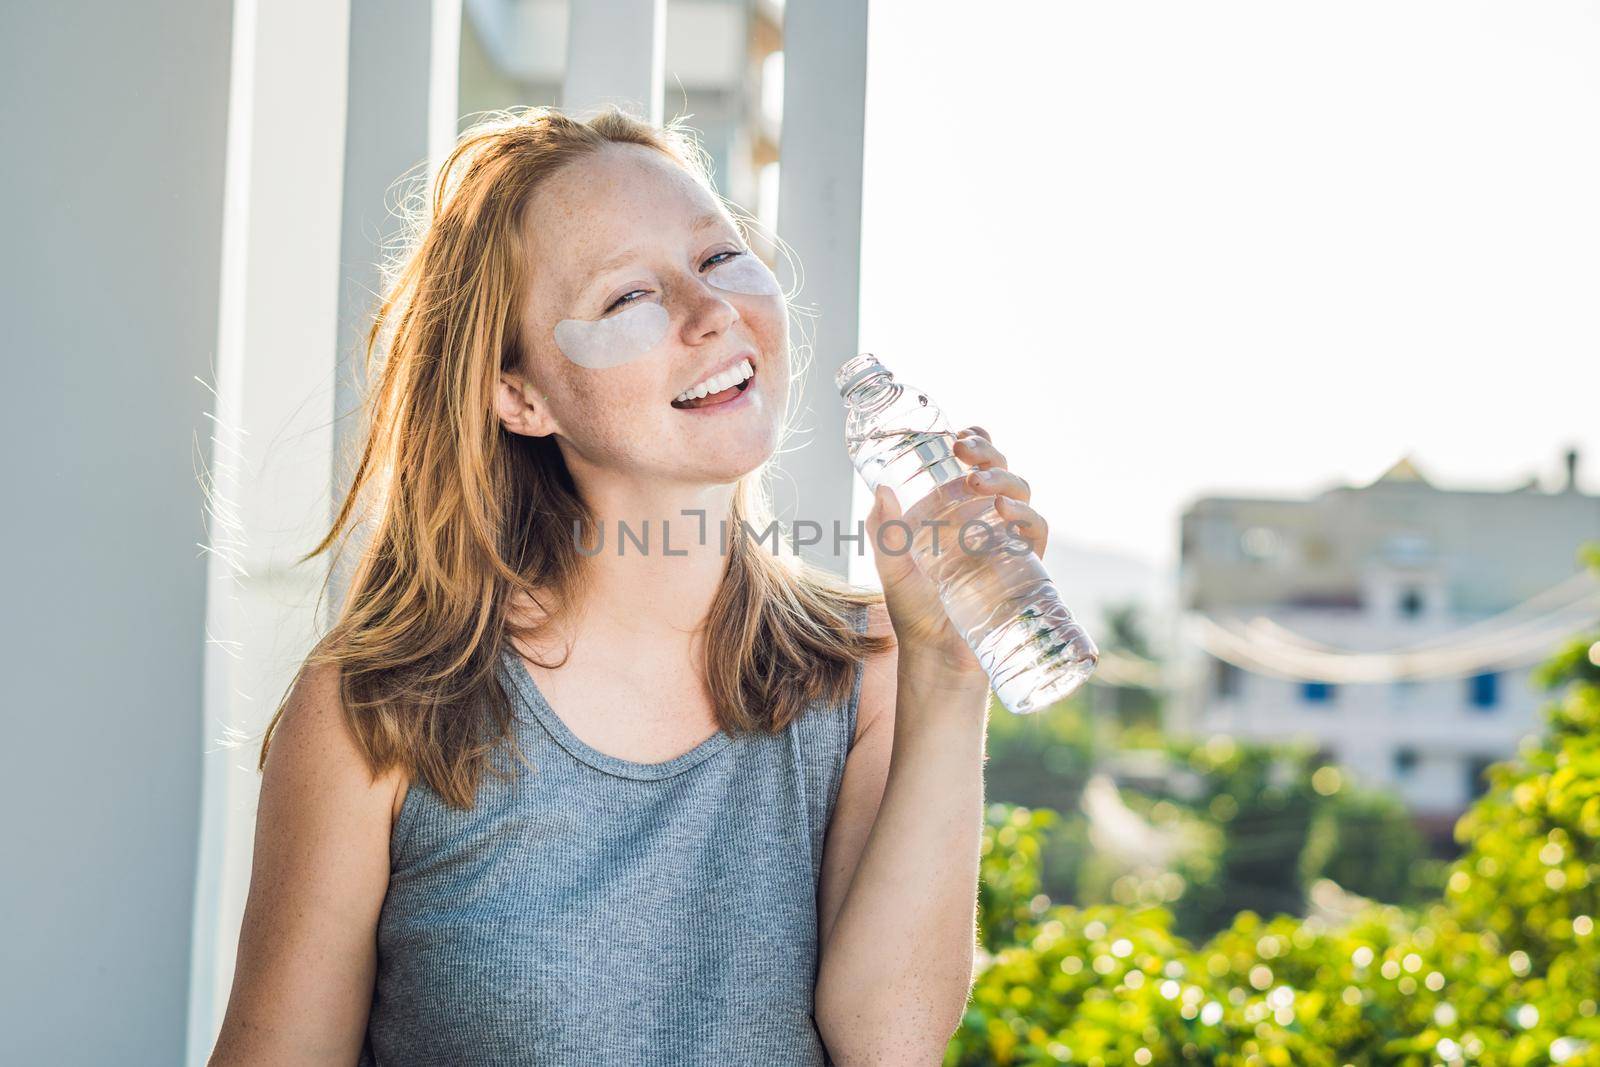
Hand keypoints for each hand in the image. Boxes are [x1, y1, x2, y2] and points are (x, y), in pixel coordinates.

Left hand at [864, 426, 1049, 679]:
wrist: (940, 658)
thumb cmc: (914, 614)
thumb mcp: (892, 571)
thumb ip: (884, 533)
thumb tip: (881, 489)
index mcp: (951, 513)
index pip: (969, 466)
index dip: (973, 445)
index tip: (960, 436)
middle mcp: (981, 521)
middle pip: (997, 473)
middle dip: (987, 454)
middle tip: (966, 449)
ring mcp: (1005, 542)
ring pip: (1018, 495)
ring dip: (1004, 480)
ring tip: (979, 483)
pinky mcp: (1024, 566)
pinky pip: (1036, 532)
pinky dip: (1026, 517)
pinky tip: (1005, 513)